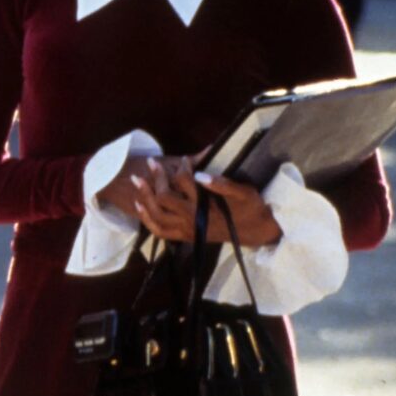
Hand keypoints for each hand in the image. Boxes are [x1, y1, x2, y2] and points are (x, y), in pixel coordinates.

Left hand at [128, 157, 281, 247]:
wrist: (257, 232)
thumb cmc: (251, 208)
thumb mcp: (244, 192)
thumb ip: (222, 184)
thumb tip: (200, 174)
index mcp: (205, 206)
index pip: (183, 182)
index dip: (182, 167)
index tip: (184, 159)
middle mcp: (191, 219)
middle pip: (163, 197)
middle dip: (157, 178)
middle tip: (152, 163)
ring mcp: (186, 230)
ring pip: (156, 215)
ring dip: (144, 197)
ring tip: (138, 180)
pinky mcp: (184, 236)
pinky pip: (159, 231)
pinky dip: (146, 219)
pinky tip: (138, 205)